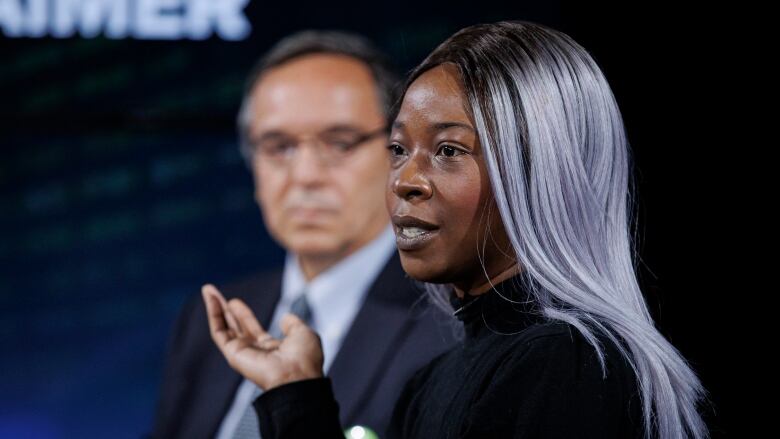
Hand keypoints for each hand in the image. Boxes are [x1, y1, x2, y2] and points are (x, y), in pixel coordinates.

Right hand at [201, 283, 323, 390]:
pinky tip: (211, 299)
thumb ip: (292, 324)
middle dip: (224, 310)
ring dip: (215, 308)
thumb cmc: (304, 358)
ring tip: (208, 289)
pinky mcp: (233, 354)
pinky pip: (219, 332)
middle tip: (213, 292)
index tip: (234, 302)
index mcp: (271, 349)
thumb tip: (285, 317)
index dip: (243, 315)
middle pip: (234, 327)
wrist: (297, 375)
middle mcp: (254, 352)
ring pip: (223, 328)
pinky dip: (214, 315)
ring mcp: (242, 353)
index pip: (252, 329)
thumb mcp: (303, 333)